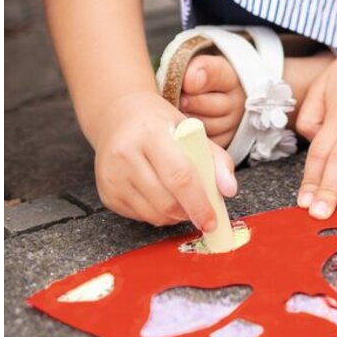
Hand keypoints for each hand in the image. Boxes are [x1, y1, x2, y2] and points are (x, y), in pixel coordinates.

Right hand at [92, 91, 237, 229]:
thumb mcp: (191, 129)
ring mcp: (113, 176)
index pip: (179, 175)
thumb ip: (216, 159)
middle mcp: (126, 154)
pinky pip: (140, 217)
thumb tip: (229, 190)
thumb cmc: (160, 123)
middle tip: (203, 213)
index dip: (199, 202)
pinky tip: (162, 196)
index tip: (213, 220)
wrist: (119, 117)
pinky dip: (158, 214)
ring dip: (175, 216)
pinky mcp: (107, 194)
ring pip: (153, 214)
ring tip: (184, 201)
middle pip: (165, 200)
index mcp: (151, 133)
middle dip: (189, 213)